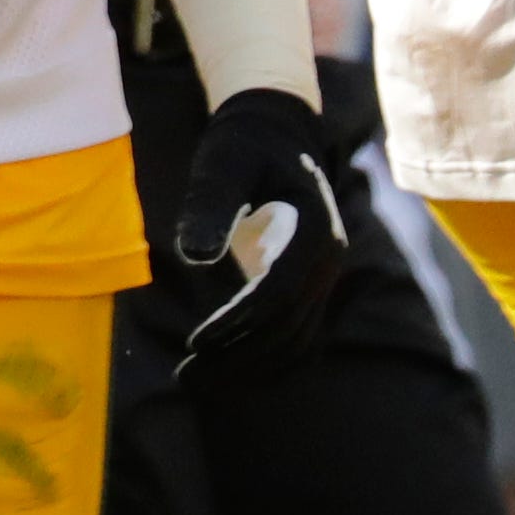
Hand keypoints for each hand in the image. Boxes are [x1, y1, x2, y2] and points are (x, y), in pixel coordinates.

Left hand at [172, 87, 346, 378]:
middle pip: (288, 328)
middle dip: (237, 358)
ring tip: (195, 380)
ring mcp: (324, 276)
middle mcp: (329, 259)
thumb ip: (211, 204)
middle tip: (185, 377)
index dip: (238, 323)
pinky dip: (266, 362)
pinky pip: (297, 338)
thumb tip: (196, 257)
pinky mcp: (311, 287)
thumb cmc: (242, 146)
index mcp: (315, 228)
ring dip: (249, 368)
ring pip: (295, 342)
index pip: (278, 294)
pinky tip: (226, 372)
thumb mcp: (222, 164)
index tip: (196, 342)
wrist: (275, 134)